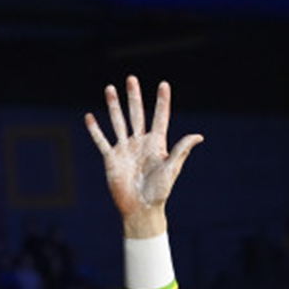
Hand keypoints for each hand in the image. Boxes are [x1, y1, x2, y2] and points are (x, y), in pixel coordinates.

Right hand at [83, 76, 203, 238]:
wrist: (141, 209)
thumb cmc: (159, 192)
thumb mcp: (172, 169)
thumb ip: (181, 150)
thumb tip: (198, 136)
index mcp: (156, 143)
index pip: (160, 117)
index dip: (162, 101)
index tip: (163, 84)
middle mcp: (140, 143)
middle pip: (136, 114)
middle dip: (134, 97)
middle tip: (131, 79)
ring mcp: (125, 149)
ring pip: (118, 122)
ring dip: (114, 106)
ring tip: (110, 88)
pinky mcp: (111, 159)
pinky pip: (102, 141)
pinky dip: (95, 130)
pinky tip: (89, 117)